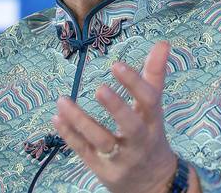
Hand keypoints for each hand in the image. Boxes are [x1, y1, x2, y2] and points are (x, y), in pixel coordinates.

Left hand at [52, 41, 176, 192]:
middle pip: (131, 126)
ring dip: (81, 121)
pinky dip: (69, 135)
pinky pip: (84, 151)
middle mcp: (139, 141)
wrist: (153, 184)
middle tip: (100, 88)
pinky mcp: (102, 169)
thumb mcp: (154, 108)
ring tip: (63, 101)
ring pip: (101, 140)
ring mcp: (120, 158)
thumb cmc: (150, 135)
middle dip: (116, 108)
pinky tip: (57, 117)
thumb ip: (155, 75)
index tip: (116, 65)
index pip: (149, 101)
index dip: (135, 84)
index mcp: (153, 122)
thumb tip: (163, 43)